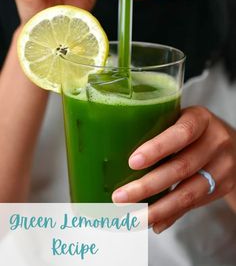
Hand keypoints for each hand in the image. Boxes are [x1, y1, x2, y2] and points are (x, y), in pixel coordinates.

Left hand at [112, 106, 235, 232]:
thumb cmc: (194, 130)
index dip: (157, 148)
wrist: (233, 146)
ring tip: (132, 218)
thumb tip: (116, 154)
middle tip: (120, 198)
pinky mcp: (222, 187)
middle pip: (181, 168)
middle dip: (147, 186)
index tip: (132, 162)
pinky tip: (154, 223)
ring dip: (157, 209)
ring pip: (188, 193)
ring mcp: (222, 167)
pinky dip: (171, 216)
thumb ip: (160, 132)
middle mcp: (215, 142)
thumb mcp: (182, 120)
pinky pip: (194, 205)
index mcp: (200, 119)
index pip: (181, 133)